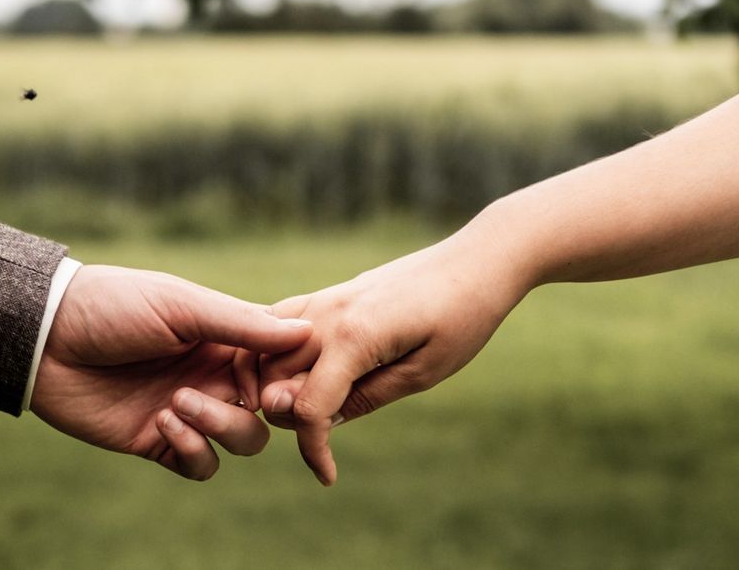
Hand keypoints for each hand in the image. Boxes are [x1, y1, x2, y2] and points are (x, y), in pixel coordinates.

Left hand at [29, 264, 311, 479]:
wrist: (46, 338)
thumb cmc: (114, 306)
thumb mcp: (181, 306)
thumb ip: (242, 325)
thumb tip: (308, 331)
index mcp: (224, 337)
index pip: (279, 365)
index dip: (287, 376)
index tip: (279, 377)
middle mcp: (212, 375)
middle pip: (268, 409)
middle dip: (259, 408)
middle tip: (238, 396)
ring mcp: (186, 410)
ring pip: (241, 440)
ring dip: (220, 426)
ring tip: (178, 402)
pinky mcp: (156, 441)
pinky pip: (200, 464)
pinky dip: (194, 450)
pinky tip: (164, 422)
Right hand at [253, 234, 532, 485]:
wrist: (474, 263)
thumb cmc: (461, 318)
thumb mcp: (423, 372)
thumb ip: (367, 397)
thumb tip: (321, 423)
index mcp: (353, 337)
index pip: (307, 406)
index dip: (312, 449)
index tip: (328, 476)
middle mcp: (327, 314)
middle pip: (273, 380)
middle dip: (289, 417)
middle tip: (326, 436)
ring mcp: (323, 299)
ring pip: (264, 351)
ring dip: (272, 385)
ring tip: (312, 408)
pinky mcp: (327, 294)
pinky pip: (277, 324)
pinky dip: (273, 354)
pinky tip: (299, 375)